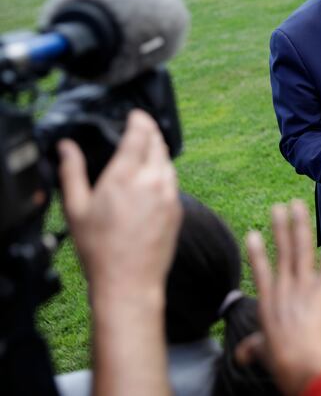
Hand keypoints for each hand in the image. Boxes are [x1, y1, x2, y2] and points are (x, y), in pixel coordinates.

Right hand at [58, 109, 180, 395]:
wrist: (130, 281)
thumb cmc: (100, 249)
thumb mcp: (75, 208)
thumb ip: (72, 172)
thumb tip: (66, 147)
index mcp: (126, 175)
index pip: (140, 133)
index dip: (140, 119)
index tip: (136, 114)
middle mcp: (153, 180)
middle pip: (159, 144)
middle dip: (151, 132)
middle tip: (142, 127)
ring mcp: (170, 195)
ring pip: (169, 162)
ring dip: (160, 151)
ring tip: (148, 149)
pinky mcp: (178, 210)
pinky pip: (173, 181)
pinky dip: (165, 172)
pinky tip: (154, 178)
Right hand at [244, 201, 320, 394]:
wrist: (307, 368)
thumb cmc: (287, 364)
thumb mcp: (264, 353)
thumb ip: (253, 347)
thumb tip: (242, 353)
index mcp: (269, 303)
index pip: (261, 271)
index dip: (257, 252)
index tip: (253, 234)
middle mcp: (285, 288)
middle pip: (282, 252)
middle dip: (281, 228)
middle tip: (280, 208)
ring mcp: (304, 285)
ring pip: (302, 249)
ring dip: (300, 224)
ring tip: (297, 205)